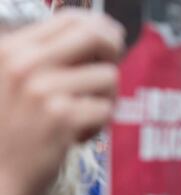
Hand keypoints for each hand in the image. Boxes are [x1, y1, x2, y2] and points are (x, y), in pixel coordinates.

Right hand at [0, 10, 123, 194]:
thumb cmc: (11, 129)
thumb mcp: (15, 80)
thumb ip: (49, 57)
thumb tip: (102, 34)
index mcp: (13, 50)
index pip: (70, 19)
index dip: (99, 26)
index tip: (111, 39)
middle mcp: (26, 65)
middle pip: (96, 36)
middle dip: (114, 50)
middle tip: (112, 66)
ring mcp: (43, 91)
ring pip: (108, 77)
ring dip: (105, 98)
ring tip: (84, 115)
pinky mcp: (62, 118)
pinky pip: (107, 109)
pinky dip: (99, 125)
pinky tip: (76, 135)